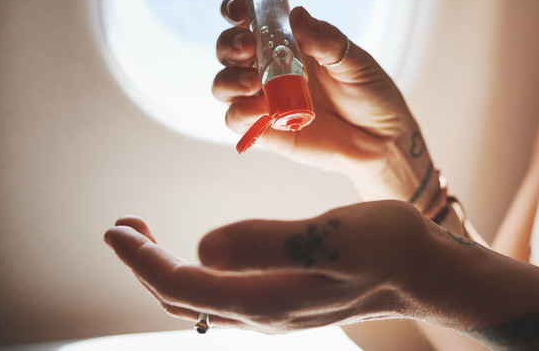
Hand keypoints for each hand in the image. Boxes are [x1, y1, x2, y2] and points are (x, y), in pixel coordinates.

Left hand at [104, 202, 434, 333]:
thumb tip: (201, 248)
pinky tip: (202, 253)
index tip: (114, 228)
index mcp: (266, 299)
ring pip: (199, 300)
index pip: (182, 285)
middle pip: (181, 298)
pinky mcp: (286, 298)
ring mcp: (273, 310)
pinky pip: (222, 295)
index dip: (141, 258)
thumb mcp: (332, 239)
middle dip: (143, 264)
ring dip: (164, 269)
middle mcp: (262, 313)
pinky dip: (195, 273)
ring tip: (146, 236)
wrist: (424, 271)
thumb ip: (268, 245)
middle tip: (122, 226)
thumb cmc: (387, 248)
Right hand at [214, 0, 438, 204]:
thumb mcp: (355, 61)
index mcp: (292, 41)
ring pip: (225, 83)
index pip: (252, 19)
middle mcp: (272, 66)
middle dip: (230, 43)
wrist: (381, 139)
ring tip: (252, 82)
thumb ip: (326, 40)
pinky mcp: (266, 128)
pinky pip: (236, 118)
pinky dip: (240, 111)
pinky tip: (259, 110)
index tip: (239, 10)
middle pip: (230, 48)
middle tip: (248, 47)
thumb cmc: (371, 94)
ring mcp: (265, 97)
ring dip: (229, 78)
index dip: (238, 10)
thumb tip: (297, 15)